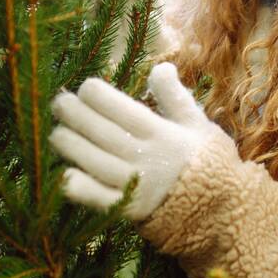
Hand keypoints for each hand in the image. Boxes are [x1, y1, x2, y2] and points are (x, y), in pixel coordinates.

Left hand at [52, 62, 225, 220]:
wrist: (222, 210)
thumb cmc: (209, 162)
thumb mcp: (199, 125)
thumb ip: (176, 97)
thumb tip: (161, 66)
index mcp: (162, 134)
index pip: (122, 109)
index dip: (98, 96)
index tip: (85, 87)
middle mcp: (146, 158)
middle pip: (102, 133)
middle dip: (75, 115)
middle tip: (59, 103)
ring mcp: (136, 186)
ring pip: (94, 162)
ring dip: (70, 146)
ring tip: (55, 134)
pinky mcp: (129, 210)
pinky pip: (99, 199)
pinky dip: (79, 188)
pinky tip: (63, 175)